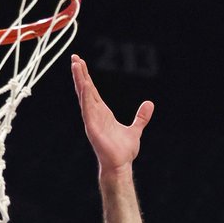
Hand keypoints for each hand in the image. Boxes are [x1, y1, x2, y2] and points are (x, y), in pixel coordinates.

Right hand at [71, 54, 153, 173]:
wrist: (120, 166)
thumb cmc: (123, 151)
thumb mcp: (135, 130)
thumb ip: (141, 117)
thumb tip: (149, 104)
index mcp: (102, 113)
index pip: (92, 90)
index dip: (86, 76)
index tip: (81, 62)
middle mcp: (95, 114)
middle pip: (85, 89)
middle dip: (79, 74)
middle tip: (74, 56)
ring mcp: (92, 120)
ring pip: (84, 96)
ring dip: (79, 81)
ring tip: (75, 65)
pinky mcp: (93, 128)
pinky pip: (88, 110)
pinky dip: (86, 97)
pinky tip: (84, 86)